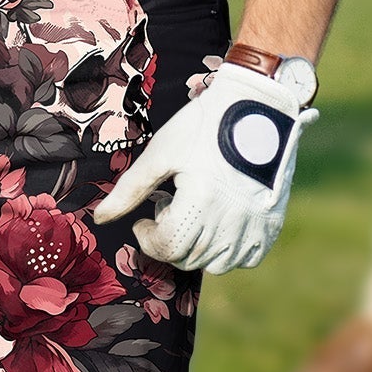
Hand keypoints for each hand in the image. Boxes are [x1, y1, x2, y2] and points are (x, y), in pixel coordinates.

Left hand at [95, 58, 318, 274]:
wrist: (257, 107)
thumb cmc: (203, 125)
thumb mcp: (161, 153)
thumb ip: (130, 190)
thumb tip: (100, 218)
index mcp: (201, 200)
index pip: (167, 247)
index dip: (147, 238)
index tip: (144, 219)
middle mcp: (230, 219)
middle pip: (188, 258)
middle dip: (169, 240)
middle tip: (169, 207)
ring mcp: (255, 224)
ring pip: (216, 264)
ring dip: (196, 247)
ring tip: (194, 212)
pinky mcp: (271, 224)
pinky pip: (246, 258)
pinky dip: (228, 250)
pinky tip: (218, 223)